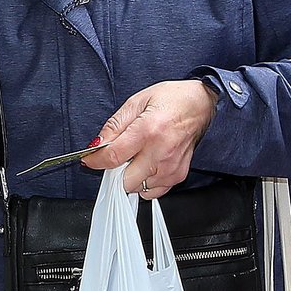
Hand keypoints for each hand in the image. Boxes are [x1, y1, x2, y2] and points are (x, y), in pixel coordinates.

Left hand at [86, 80, 216, 197]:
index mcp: (148, 131)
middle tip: (117, 157)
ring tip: (136, 157)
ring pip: (137, 188)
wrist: (201, 104)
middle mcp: (161, 152)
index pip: (113, 157)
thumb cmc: (172, 99)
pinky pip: (153, 191)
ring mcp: (171, 167)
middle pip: (124, 180)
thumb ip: (114, 125)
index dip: (95, 161)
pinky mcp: (178, 175)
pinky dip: (144, 182)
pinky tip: (146, 166)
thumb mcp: (136, 102)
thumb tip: (97, 144)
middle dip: (114, 171)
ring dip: (130, 177)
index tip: (90, 160)